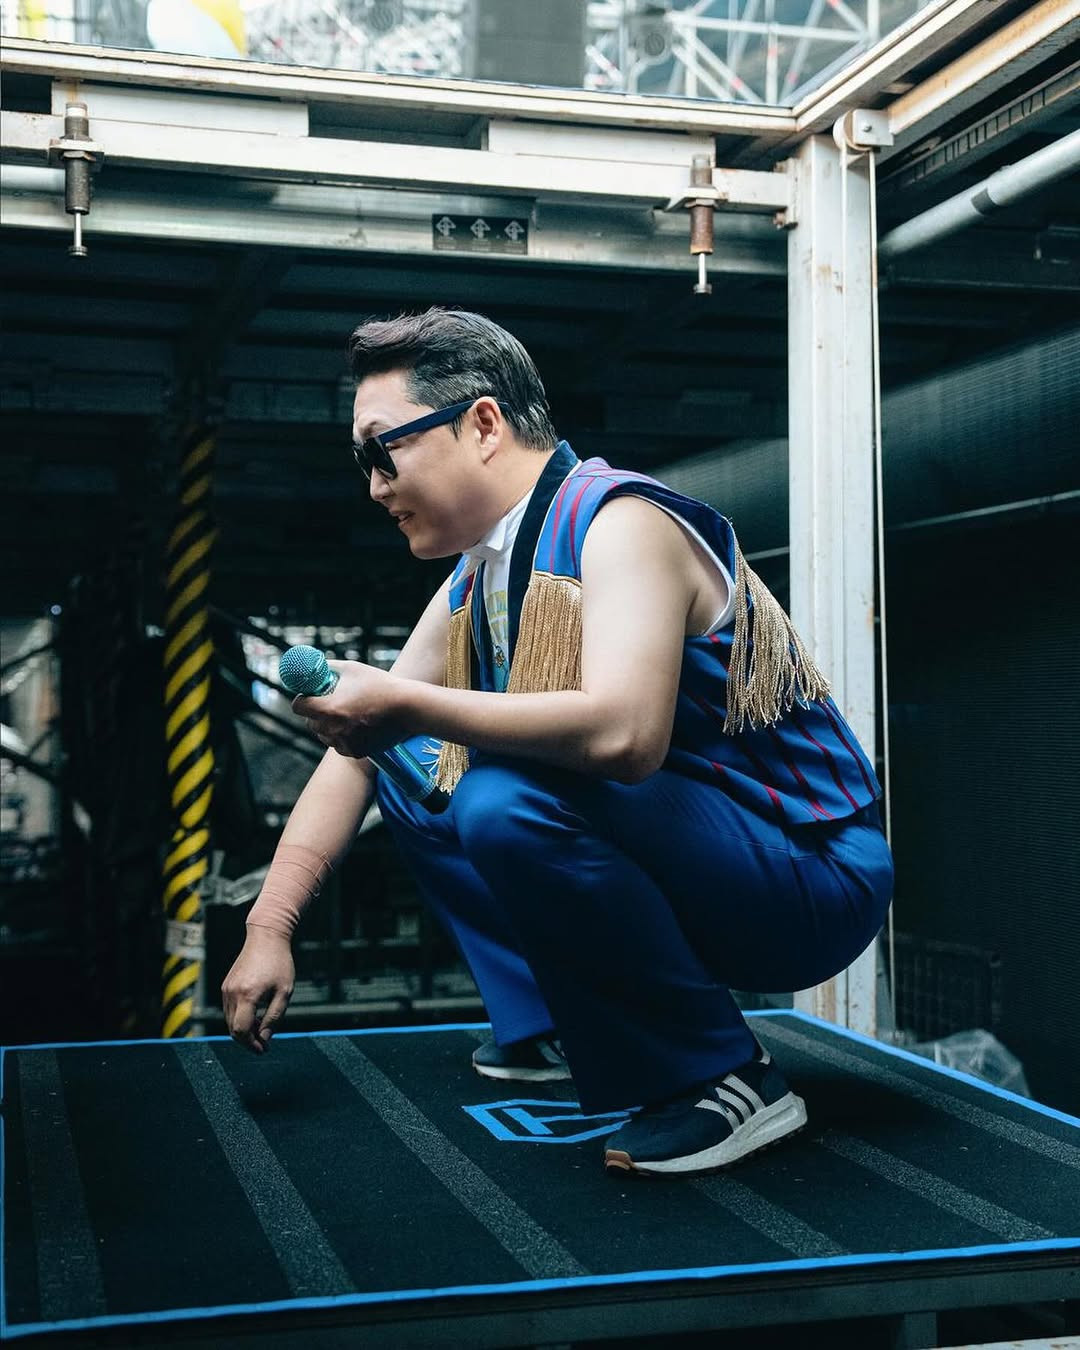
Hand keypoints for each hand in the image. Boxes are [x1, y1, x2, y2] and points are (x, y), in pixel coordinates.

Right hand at [222, 927, 294, 1053]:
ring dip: (244, 1030)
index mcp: (247, 995)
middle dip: (247, 1040)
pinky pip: (229, 1010)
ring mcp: (226, 989)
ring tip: (262, 1029)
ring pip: (230, 1021)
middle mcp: (232, 993)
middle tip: (264, 1044)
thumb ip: (274, 1017)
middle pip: (233, 1029)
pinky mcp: (226, 985)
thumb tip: (264, 1039)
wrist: (266, 937)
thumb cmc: (279, 963)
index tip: (263, 1050)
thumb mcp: (284, 992)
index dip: (251, 1044)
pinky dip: (240, 1018)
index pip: (241, 1030)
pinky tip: (255, 1017)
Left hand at [292, 660, 407, 759]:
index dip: (302, 700)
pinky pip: (339, 746)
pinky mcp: (357, 752)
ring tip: (344, 715)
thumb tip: (315, 666)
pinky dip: (342, 738)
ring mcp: (345, 743)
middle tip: (328, 704)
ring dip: (328, 727)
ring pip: (324, 736)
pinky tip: (354, 726)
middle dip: (315, 713)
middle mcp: (334, 729)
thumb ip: (330, 668)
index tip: (308, 696)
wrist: (408, 708)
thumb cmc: (381, 685)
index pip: (299, 707)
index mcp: (329, 708)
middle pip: (310, 723)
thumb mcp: (353, 669)